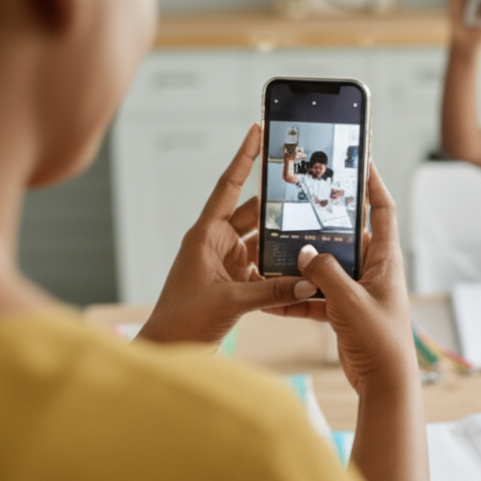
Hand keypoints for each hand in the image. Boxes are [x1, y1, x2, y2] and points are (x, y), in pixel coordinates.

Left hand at [138, 124, 316, 345]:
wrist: (167, 351)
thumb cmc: (181, 322)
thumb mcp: (230, 302)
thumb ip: (272, 290)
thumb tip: (308, 281)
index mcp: (205, 235)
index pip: (228, 186)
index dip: (244, 157)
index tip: (257, 129)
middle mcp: (216, 244)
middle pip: (254, 214)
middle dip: (278, 204)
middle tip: (305, 187)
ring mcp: (227, 264)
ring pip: (263, 242)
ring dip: (284, 241)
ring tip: (313, 231)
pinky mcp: (235, 284)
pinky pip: (265, 268)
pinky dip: (282, 270)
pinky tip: (304, 270)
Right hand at [266, 163, 417, 394]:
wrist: (384, 384)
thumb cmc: (380, 340)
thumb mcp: (350, 301)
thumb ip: (325, 273)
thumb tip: (304, 252)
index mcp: (385, 259)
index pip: (382, 209)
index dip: (373, 183)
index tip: (358, 161)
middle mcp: (373, 270)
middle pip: (345, 236)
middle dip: (319, 226)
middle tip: (294, 208)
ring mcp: (357, 291)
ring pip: (324, 268)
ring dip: (300, 265)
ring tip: (272, 253)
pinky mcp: (343, 312)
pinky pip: (315, 296)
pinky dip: (295, 296)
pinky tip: (270, 297)